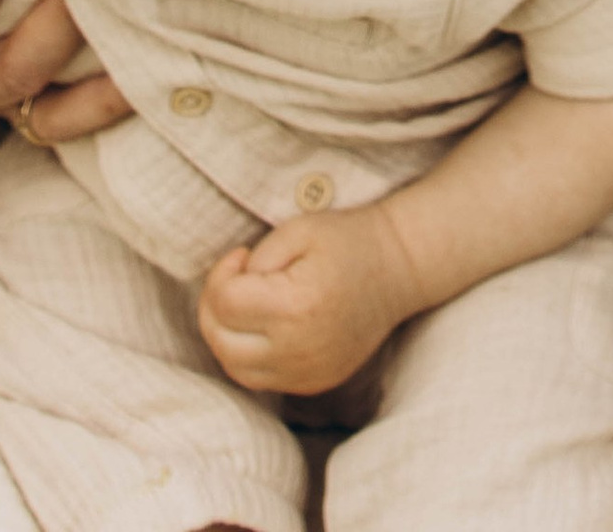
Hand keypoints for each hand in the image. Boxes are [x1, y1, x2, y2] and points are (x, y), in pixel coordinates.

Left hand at [197, 203, 418, 397]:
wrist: (399, 270)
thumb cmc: (348, 242)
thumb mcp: (300, 228)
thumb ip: (258, 257)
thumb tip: (230, 289)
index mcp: (297, 305)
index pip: (225, 303)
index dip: (221, 274)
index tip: (241, 255)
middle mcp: (300, 348)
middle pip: (221, 342)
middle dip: (213, 308)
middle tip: (232, 280)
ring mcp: (307, 373)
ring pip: (235, 368)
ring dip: (225, 336)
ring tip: (243, 304)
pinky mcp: (313, 384)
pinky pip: (259, 380)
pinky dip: (247, 355)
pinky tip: (260, 327)